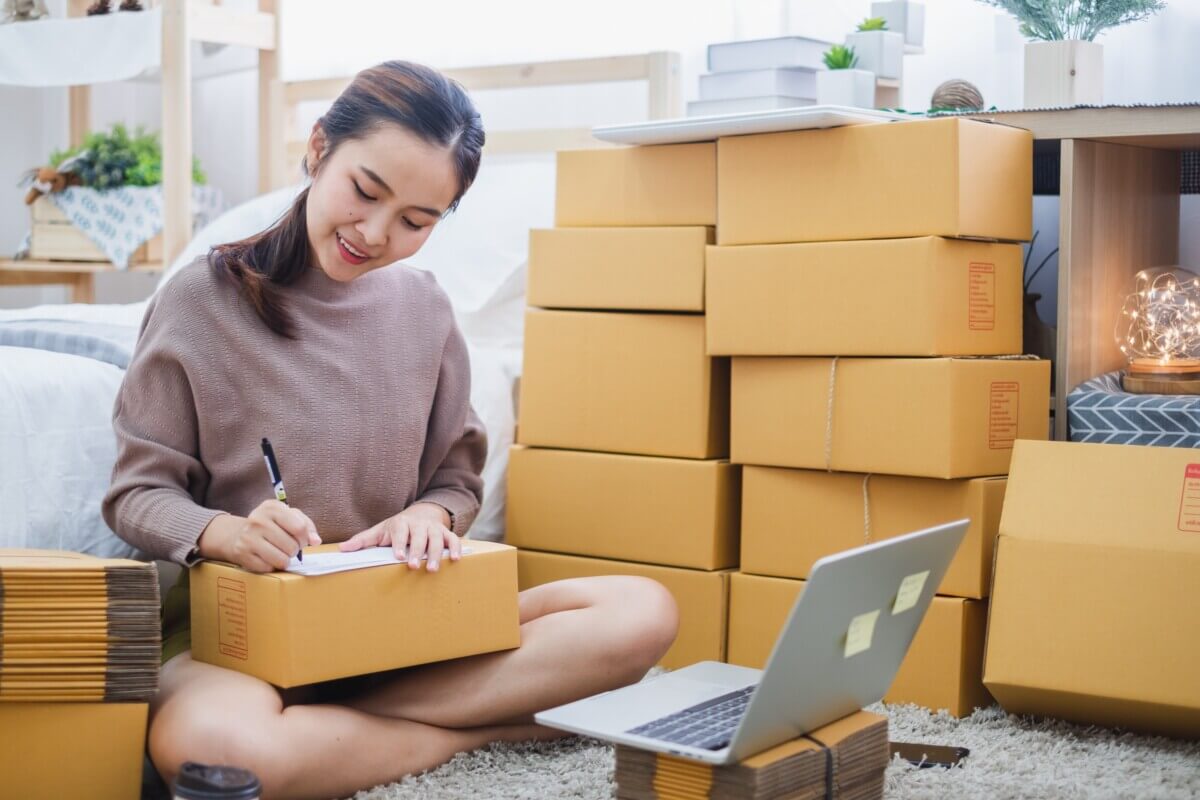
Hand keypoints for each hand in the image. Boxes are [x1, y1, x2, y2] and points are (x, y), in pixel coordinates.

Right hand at [197, 501, 320, 572]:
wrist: (239, 534)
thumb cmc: (272, 525)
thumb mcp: (289, 517)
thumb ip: (307, 526)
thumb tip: (316, 541)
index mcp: (272, 507)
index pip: (300, 528)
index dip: (305, 538)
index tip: (301, 540)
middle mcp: (258, 520)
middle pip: (292, 546)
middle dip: (294, 551)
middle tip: (288, 547)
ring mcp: (248, 537)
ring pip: (281, 560)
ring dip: (285, 561)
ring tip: (279, 553)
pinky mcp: (242, 554)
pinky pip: (268, 568)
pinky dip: (271, 567)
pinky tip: (266, 558)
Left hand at [338, 503, 460, 571]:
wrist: (422, 514)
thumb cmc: (397, 528)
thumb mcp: (380, 531)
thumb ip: (363, 540)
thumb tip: (342, 549)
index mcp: (401, 523)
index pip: (400, 532)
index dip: (399, 543)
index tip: (398, 556)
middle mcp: (419, 524)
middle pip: (419, 536)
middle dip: (417, 551)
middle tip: (413, 566)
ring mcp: (434, 528)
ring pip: (437, 539)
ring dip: (436, 554)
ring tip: (433, 569)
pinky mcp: (446, 533)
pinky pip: (454, 539)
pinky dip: (456, 548)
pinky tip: (455, 560)